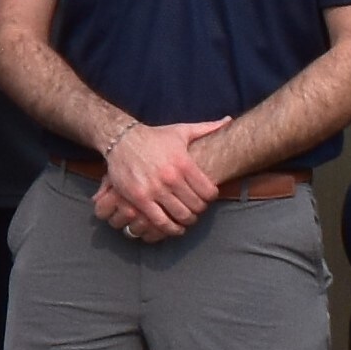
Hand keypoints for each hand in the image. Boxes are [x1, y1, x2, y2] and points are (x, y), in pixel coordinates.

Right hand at [97, 117, 226, 240]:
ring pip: (180, 215)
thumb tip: (229, 121)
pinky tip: (173, 227)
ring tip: (185, 218)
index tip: (206, 197)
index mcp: (184, 163)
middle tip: (195, 209)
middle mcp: (171, 177)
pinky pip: (159, 221)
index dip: (211, 197)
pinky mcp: (139, 198)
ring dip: (186, 220)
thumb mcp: (181, 131)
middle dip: (198, 210)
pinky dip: (169, 228)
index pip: (209, 192)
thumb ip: (207, 128)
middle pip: (196, 206)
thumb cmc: (154, 137)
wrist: (121, 139)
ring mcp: (154, 189)